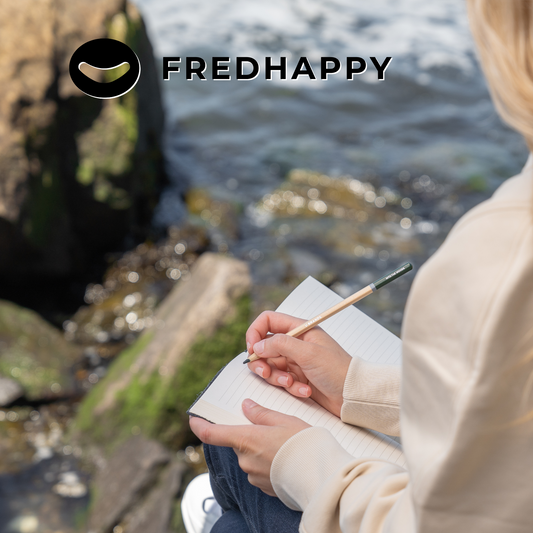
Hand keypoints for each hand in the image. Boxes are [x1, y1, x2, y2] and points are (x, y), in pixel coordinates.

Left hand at [190, 399, 309, 495]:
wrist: (321, 476)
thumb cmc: (304, 443)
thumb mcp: (284, 420)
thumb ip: (261, 413)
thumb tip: (246, 406)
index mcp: (246, 439)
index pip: (212, 434)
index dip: (199, 426)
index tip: (193, 419)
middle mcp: (245, 459)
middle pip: (238, 443)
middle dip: (249, 435)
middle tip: (271, 428)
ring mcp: (253, 476)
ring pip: (250, 457)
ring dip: (260, 449)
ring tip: (284, 444)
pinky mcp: (264, 487)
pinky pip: (260, 470)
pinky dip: (269, 463)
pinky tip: (286, 459)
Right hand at [246, 311, 351, 417]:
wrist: (353, 395)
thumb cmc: (337, 370)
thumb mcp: (308, 353)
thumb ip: (280, 345)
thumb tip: (257, 346)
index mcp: (299, 329)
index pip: (268, 321)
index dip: (255, 333)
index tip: (252, 349)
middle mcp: (295, 343)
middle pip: (264, 346)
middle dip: (262, 361)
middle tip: (266, 372)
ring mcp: (295, 360)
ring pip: (270, 365)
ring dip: (276, 377)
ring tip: (290, 383)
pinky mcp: (297, 377)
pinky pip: (281, 380)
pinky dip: (290, 387)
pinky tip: (304, 390)